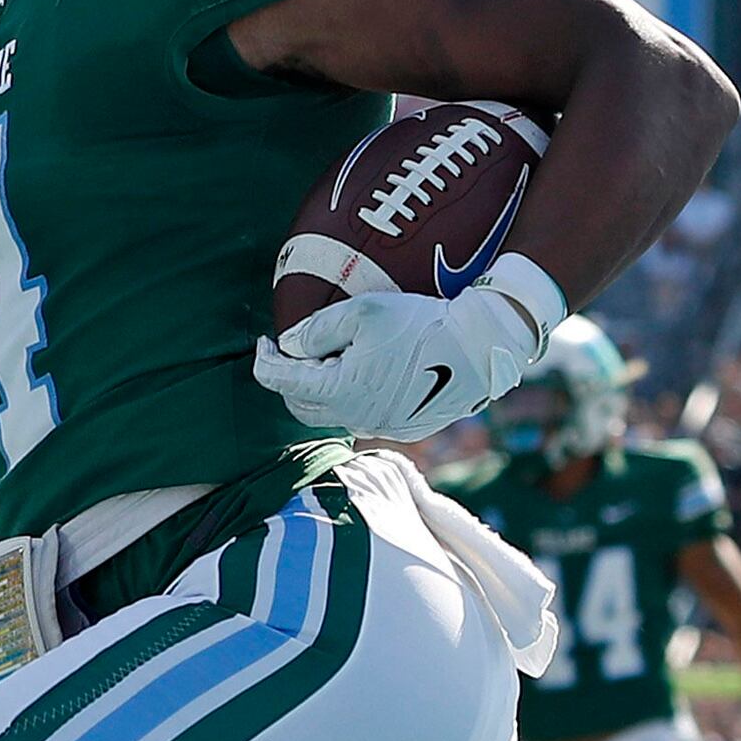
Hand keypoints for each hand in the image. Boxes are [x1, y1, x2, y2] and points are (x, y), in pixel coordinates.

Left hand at [254, 280, 551, 443]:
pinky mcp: (406, 429)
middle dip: (290, 379)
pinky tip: (370, 371)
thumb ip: (316, 329)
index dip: (264, 360)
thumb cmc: (420, 323)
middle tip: (298, 350)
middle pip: (301, 405)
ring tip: (336, 358)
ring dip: (324, 389)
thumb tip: (290, 344)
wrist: (478, 347)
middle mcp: (357, 417)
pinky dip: (354, 396)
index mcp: (340, 390)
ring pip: (333, 414)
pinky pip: (365, 416)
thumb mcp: (361, 312)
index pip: (281, 381)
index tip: (262, 343)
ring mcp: (382, 427)